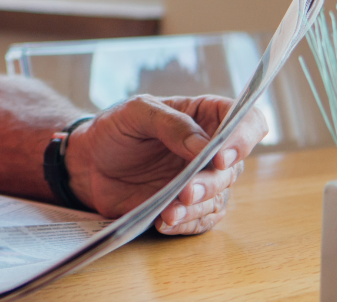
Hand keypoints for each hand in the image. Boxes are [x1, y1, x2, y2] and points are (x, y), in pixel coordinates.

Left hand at [65, 95, 268, 234]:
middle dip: (211, 182)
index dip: (244, 138)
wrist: (88, 161)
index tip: (222, 156)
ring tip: (170, 211)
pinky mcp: (188, 207)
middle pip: (233, 168)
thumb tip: (204, 146)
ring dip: (197, 207)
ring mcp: (202, 180)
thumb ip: (171, 123)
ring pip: (219, 198)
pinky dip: (185, 224)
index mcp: (205, 116)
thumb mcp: (136, 112)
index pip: (247, 122)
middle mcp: (211, 150)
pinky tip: (165, 221)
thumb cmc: (115, 128)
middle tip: (187, 191)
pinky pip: (200, 221)